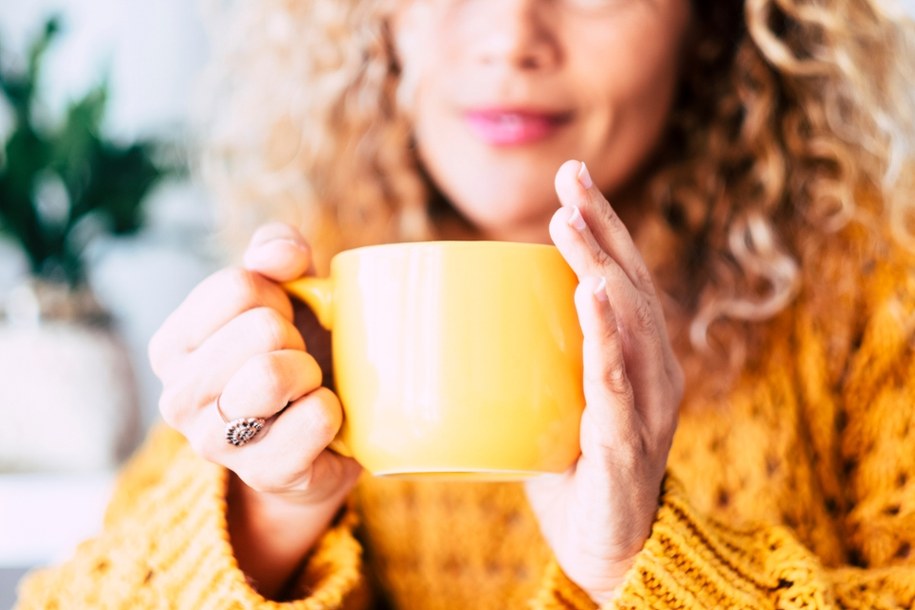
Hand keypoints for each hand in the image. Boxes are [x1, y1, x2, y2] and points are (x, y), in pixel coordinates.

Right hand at [148, 222, 360, 595]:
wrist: (320, 438)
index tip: (280, 320)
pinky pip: (315, 419)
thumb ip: (274, 250)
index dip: (278, 295)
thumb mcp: (283, 292)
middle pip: (262, 328)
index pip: (237, 286)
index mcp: (172, 346)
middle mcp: (178, 398)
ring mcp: (216, 443)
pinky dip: (334, 410)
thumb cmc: (295, 353)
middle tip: (296, 359)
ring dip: (310, 372)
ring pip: (275, 375)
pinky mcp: (264, 474)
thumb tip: (285, 254)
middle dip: (295, 336)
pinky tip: (322, 420)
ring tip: (305, 387)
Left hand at [525, 161, 683, 602]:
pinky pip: (619, 387)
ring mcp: (647, 408)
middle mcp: (653, 373)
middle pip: (631, 287)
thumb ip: (528, 364)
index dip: (604, 227)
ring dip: (600, 268)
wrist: (606, 549)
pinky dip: (607, 339)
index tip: (573, 179)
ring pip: (630, 326)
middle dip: (601, 229)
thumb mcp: (551, 404)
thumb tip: (457, 325)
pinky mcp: (628, 446)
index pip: (623, 279)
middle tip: (571, 181)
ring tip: (572, 224)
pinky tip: (596, 299)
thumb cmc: (576, 473)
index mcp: (637, 358)